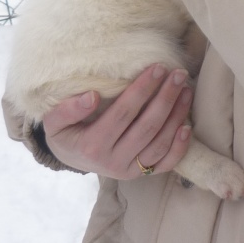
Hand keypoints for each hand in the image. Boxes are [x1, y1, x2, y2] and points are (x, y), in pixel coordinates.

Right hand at [43, 64, 192, 178]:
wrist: (70, 157)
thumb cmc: (66, 132)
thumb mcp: (55, 121)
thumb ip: (68, 109)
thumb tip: (92, 96)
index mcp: (92, 147)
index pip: (124, 113)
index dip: (143, 89)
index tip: (158, 67)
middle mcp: (113, 162)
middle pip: (147, 127)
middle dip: (165, 98)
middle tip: (178, 73)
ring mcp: (129, 171)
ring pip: (160, 144)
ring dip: (176, 115)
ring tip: (185, 90)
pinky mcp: (141, 174)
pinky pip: (165, 164)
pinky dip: (179, 147)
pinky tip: (188, 125)